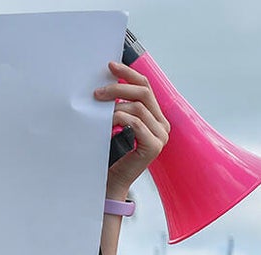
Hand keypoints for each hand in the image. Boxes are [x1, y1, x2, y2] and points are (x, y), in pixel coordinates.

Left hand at [98, 61, 168, 198]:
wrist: (112, 182)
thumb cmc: (112, 154)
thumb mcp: (117, 125)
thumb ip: (120, 107)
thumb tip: (108, 84)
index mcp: (156, 117)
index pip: (145, 86)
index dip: (129, 74)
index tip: (110, 66)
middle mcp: (163, 124)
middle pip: (144, 93)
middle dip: (119, 88)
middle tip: (97, 92)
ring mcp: (161, 136)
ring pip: (138, 108)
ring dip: (115, 106)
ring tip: (98, 110)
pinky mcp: (154, 146)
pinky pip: (136, 123)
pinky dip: (119, 119)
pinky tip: (107, 123)